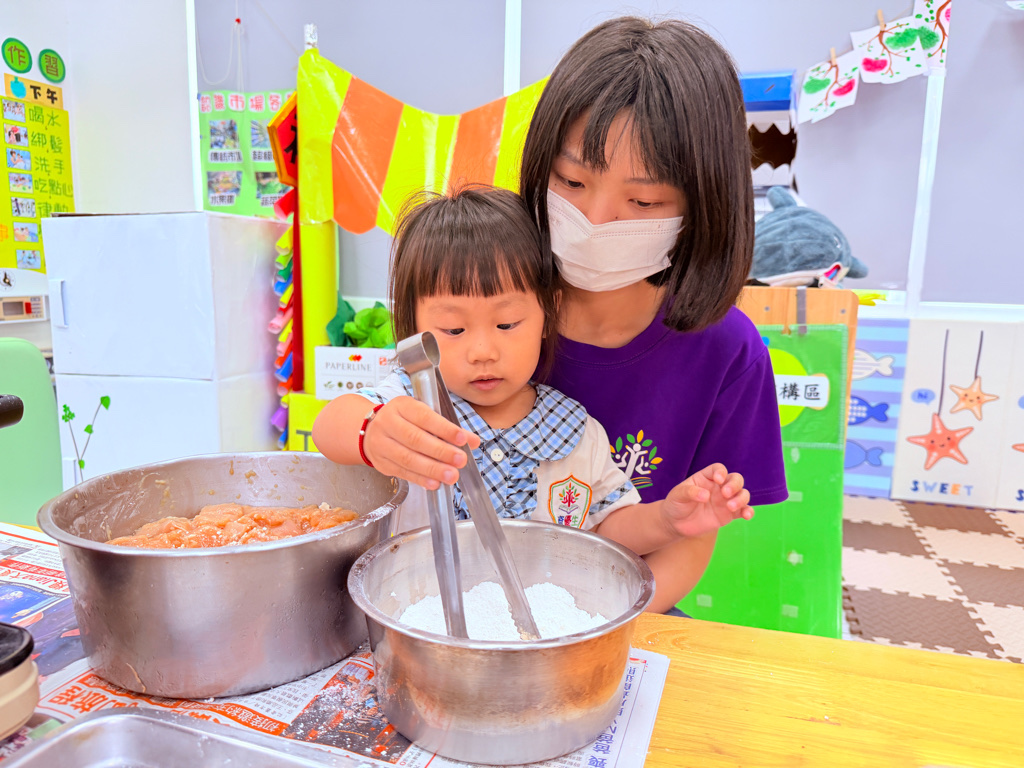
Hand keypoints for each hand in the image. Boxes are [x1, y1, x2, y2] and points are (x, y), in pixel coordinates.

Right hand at [362, 396, 480, 489]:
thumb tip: (473, 441)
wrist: (371, 431)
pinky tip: (435, 483)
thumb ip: (448, 428)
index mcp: (402, 406)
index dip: (444, 429)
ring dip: (432, 469)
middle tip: (460, 460)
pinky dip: (421, 479)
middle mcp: (388, 423)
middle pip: (415, 439)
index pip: (424, 416)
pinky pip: (402, 472)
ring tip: (452, 475)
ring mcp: (382, 444)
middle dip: (441, 451)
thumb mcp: (424, 415)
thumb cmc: (405, 421)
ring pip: (408, 458)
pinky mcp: (382, 463)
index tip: (462, 439)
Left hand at [661, 464, 752, 538]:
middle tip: (725, 494)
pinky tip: (747, 515)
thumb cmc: (676, 504)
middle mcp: (719, 487)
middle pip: (735, 479)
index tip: (718, 480)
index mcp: (706, 478)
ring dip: (741, 498)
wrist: (677, 524)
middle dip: (734, 484)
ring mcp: (726, 500)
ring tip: (730, 507)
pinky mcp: (730, 514)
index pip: (718, 469)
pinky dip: (748, 511)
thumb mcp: (677, 495)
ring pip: (742, 494)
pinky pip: (743, 510)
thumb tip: (706, 496)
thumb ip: (690, 492)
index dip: (721, 472)